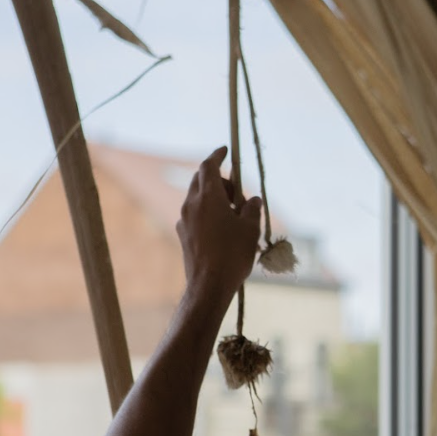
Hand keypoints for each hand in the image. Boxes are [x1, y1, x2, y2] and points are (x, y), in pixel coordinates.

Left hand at [176, 146, 261, 298]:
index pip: (209, 166)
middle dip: (219, 180)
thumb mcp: (250, 228)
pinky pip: (195, 214)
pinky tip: (222, 229)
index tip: (226, 150)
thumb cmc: (233, 254)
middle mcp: (192, 204)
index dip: (218, 155)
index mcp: (208, 197)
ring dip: (214, 197)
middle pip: (201, 180)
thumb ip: (252, 208)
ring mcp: (184, 220)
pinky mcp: (183, 234)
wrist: (209, 285)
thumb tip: (253, 200)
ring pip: (197, 198)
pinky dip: (207, 212)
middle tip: (238, 194)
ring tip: (234, 214)